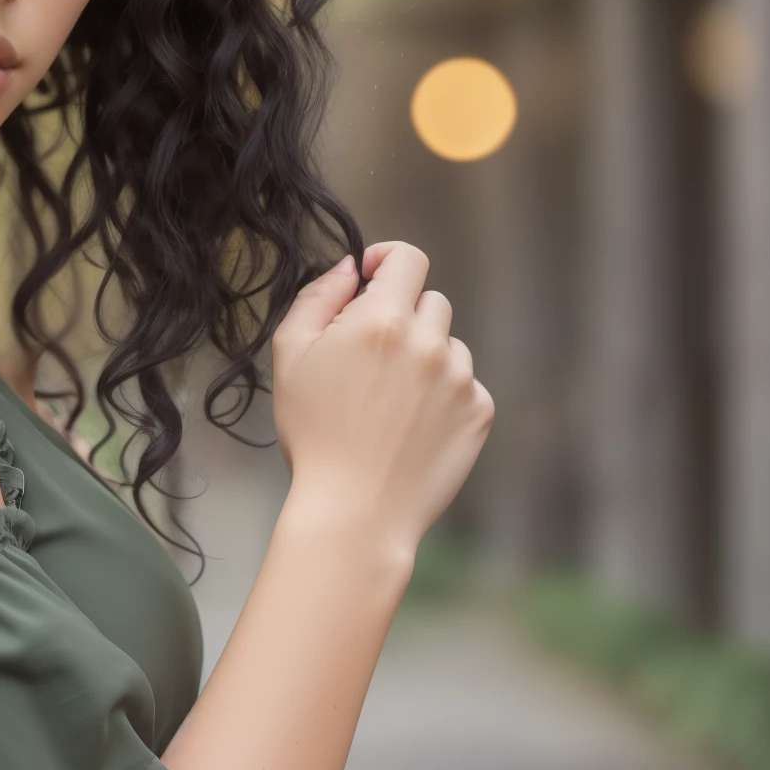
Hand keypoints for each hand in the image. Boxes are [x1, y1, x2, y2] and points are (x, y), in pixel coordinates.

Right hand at [270, 242, 492, 556]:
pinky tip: (411, 425)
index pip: (408, 259)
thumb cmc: (314, 434)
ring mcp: (460, 378)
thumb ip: (318, 299)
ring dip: (425, 357)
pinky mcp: (479, 412)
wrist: (355, 510)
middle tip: (371, 360)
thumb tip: (349, 268)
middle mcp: (428, 342)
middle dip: (402, 318)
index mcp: (381, 321)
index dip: (388, 261)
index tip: (372, 280)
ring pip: (449, 344)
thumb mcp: (290, 357)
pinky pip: (465, 383)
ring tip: (391, 402)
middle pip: (429, 301)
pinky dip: (442, 395)